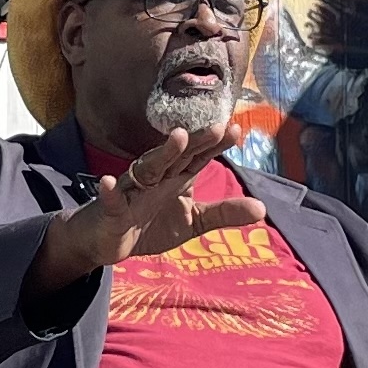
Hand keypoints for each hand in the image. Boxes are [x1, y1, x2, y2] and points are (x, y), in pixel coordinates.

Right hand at [26, 120, 263, 299]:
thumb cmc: (149, 223)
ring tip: (178, 137)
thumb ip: (223, 213)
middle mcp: (155, 179)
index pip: (198, 158)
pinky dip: (110, 192)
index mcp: (175, 178)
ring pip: (147, 169)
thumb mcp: (192, 222)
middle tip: (215, 127)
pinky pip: (110, 200)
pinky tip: (108, 182)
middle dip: (195, 142)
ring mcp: (132, 192)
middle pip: (176, 157)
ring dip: (161, 154)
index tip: (235, 129)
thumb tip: (262, 209)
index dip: (214, 145)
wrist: (105, 240)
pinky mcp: (111, 211)